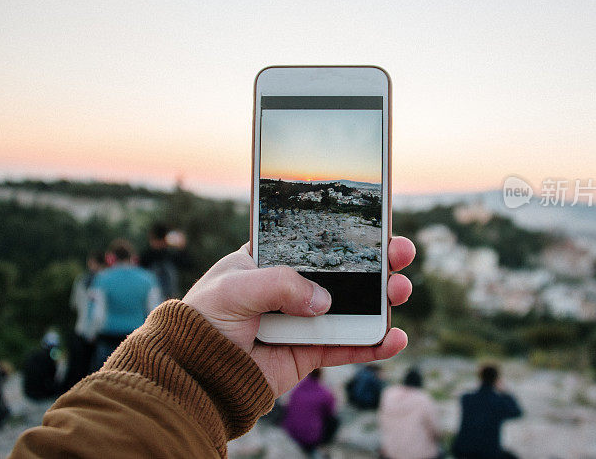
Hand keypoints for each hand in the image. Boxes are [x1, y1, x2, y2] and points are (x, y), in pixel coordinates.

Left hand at [182, 237, 414, 396]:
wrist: (195, 373)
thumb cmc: (203, 320)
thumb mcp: (234, 288)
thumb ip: (279, 285)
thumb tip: (323, 301)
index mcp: (270, 261)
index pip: (314, 240)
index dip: (345, 232)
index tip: (375, 223)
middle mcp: (290, 288)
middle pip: (343, 271)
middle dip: (376, 262)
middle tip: (400, 253)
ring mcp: (302, 320)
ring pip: (352, 308)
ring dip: (381, 300)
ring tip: (401, 292)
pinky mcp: (308, 352)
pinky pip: (347, 347)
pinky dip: (372, 346)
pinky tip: (395, 339)